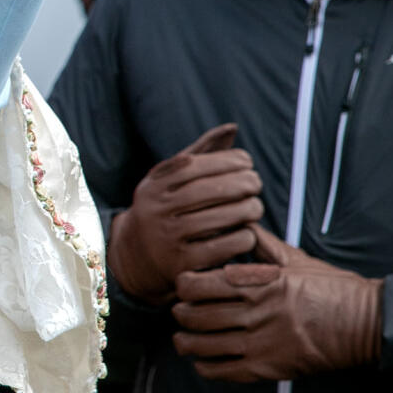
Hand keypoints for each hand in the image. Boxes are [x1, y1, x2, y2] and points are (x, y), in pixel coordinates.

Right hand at [107, 124, 261, 303]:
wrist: (135, 256)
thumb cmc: (164, 208)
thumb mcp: (171, 179)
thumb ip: (201, 153)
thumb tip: (232, 128)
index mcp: (153, 186)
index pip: (194, 165)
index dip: (226, 160)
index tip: (246, 162)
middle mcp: (156, 210)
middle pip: (209, 190)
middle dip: (242, 183)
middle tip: (256, 184)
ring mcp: (168, 238)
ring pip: (220, 218)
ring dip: (248, 210)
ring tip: (254, 207)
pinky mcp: (183, 265)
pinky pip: (224, 247)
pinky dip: (243, 237)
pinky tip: (247, 232)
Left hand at [172, 228, 383, 380]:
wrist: (366, 323)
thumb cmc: (332, 289)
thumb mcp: (295, 260)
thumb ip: (262, 244)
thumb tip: (241, 224)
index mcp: (257, 283)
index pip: (198, 284)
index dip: (183, 286)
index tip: (184, 286)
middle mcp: (254, 312)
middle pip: (195, 315)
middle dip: (180, 314)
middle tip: (180, 313)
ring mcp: (260, 342)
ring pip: (203, 344)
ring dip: (186, 342)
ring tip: (183, 339)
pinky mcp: (269, 368)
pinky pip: (223, 371)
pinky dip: (206, 367)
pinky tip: (203, 362)